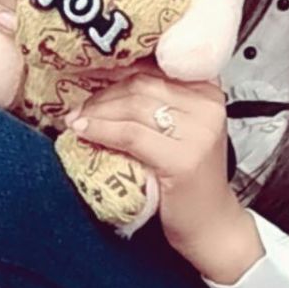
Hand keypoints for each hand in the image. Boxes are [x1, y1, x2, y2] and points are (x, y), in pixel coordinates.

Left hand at [64, 69, 264, 282]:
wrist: (211, 222)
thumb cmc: (192, 177)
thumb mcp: (184, 127)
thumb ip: (162, 100)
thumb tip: (108, 76)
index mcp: (210, 90)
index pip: (157, 65)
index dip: (120, 67)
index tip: (93, 74)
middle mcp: (209, 105)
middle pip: (142, 83)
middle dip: (104, 94)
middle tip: (80, 107)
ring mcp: (199, 131)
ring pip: (133, 107)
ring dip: (97, 112)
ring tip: (77, 120)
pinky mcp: (182, 158)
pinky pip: (130, 135)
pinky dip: (102, 131)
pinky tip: (84, 131)